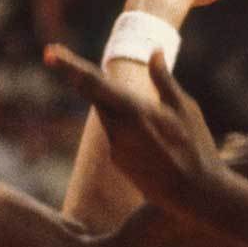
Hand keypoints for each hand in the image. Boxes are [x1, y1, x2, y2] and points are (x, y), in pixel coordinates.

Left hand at [44, 44, 221, 212]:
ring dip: (110, 102)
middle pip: (92, 95)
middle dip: (76, 76)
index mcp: (134, 111)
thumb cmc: (197, 148)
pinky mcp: (118, 162)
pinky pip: (116, 134)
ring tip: (143, 110)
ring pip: (105, 114)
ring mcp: (115, 148)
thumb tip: (153, 51)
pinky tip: (151, 139)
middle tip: (54, 55)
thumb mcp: (186, 109)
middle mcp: (118, 129)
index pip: (93, 83)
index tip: (50, 53)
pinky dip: (124, 125)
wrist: (195, 195)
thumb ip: (164, 80)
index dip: (70, 66)